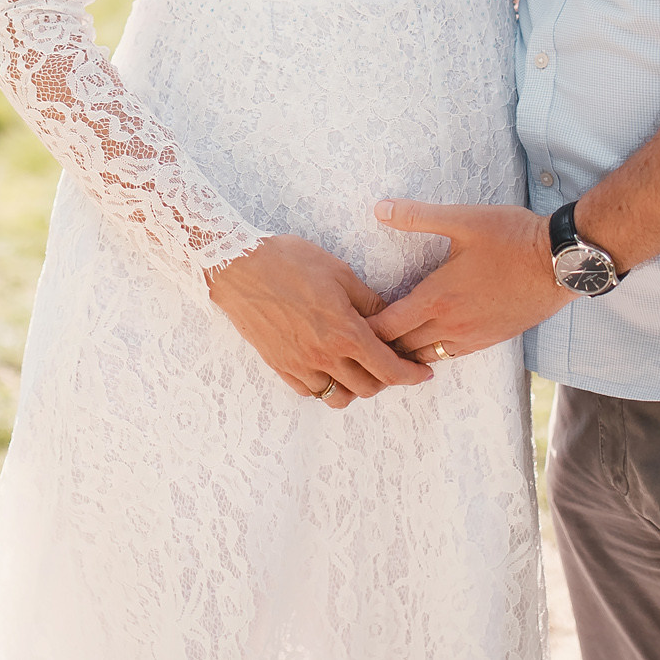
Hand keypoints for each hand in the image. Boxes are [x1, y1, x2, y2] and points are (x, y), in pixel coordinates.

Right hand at [206, 235, 434, 409]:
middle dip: (387, 379)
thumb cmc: (289, 261)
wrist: (237, 266)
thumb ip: (369, 301)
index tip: (422, 373)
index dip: (410, 375)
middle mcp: (325, 356)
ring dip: (356, 388)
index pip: (388, 369)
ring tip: (359, 368)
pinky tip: (329, 367)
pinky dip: (327, 387)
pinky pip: (311, 392)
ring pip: (339, 398)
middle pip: (368, 388)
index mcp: (345, 332)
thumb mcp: (339, 272)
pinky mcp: (280, 366)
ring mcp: (300, 365)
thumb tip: (390, 318)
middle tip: (390, 362)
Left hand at [366, 200, 575, 360]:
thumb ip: (418, 216)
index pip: (387, 328)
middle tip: (358, 337)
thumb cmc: (513, 238)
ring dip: (405, 352)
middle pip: (401, 349)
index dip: (363, 329)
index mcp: (437, 299)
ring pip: (426, 357)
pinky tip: (426, 338)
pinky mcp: (490, 340)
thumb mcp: (463, 220)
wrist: (561, 264)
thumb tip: (380, 208)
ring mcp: (472, 337)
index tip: (347, 322)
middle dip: (378, 346)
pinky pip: (451, 355)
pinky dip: (432, 351)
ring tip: (387, 341)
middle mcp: (451, 326)